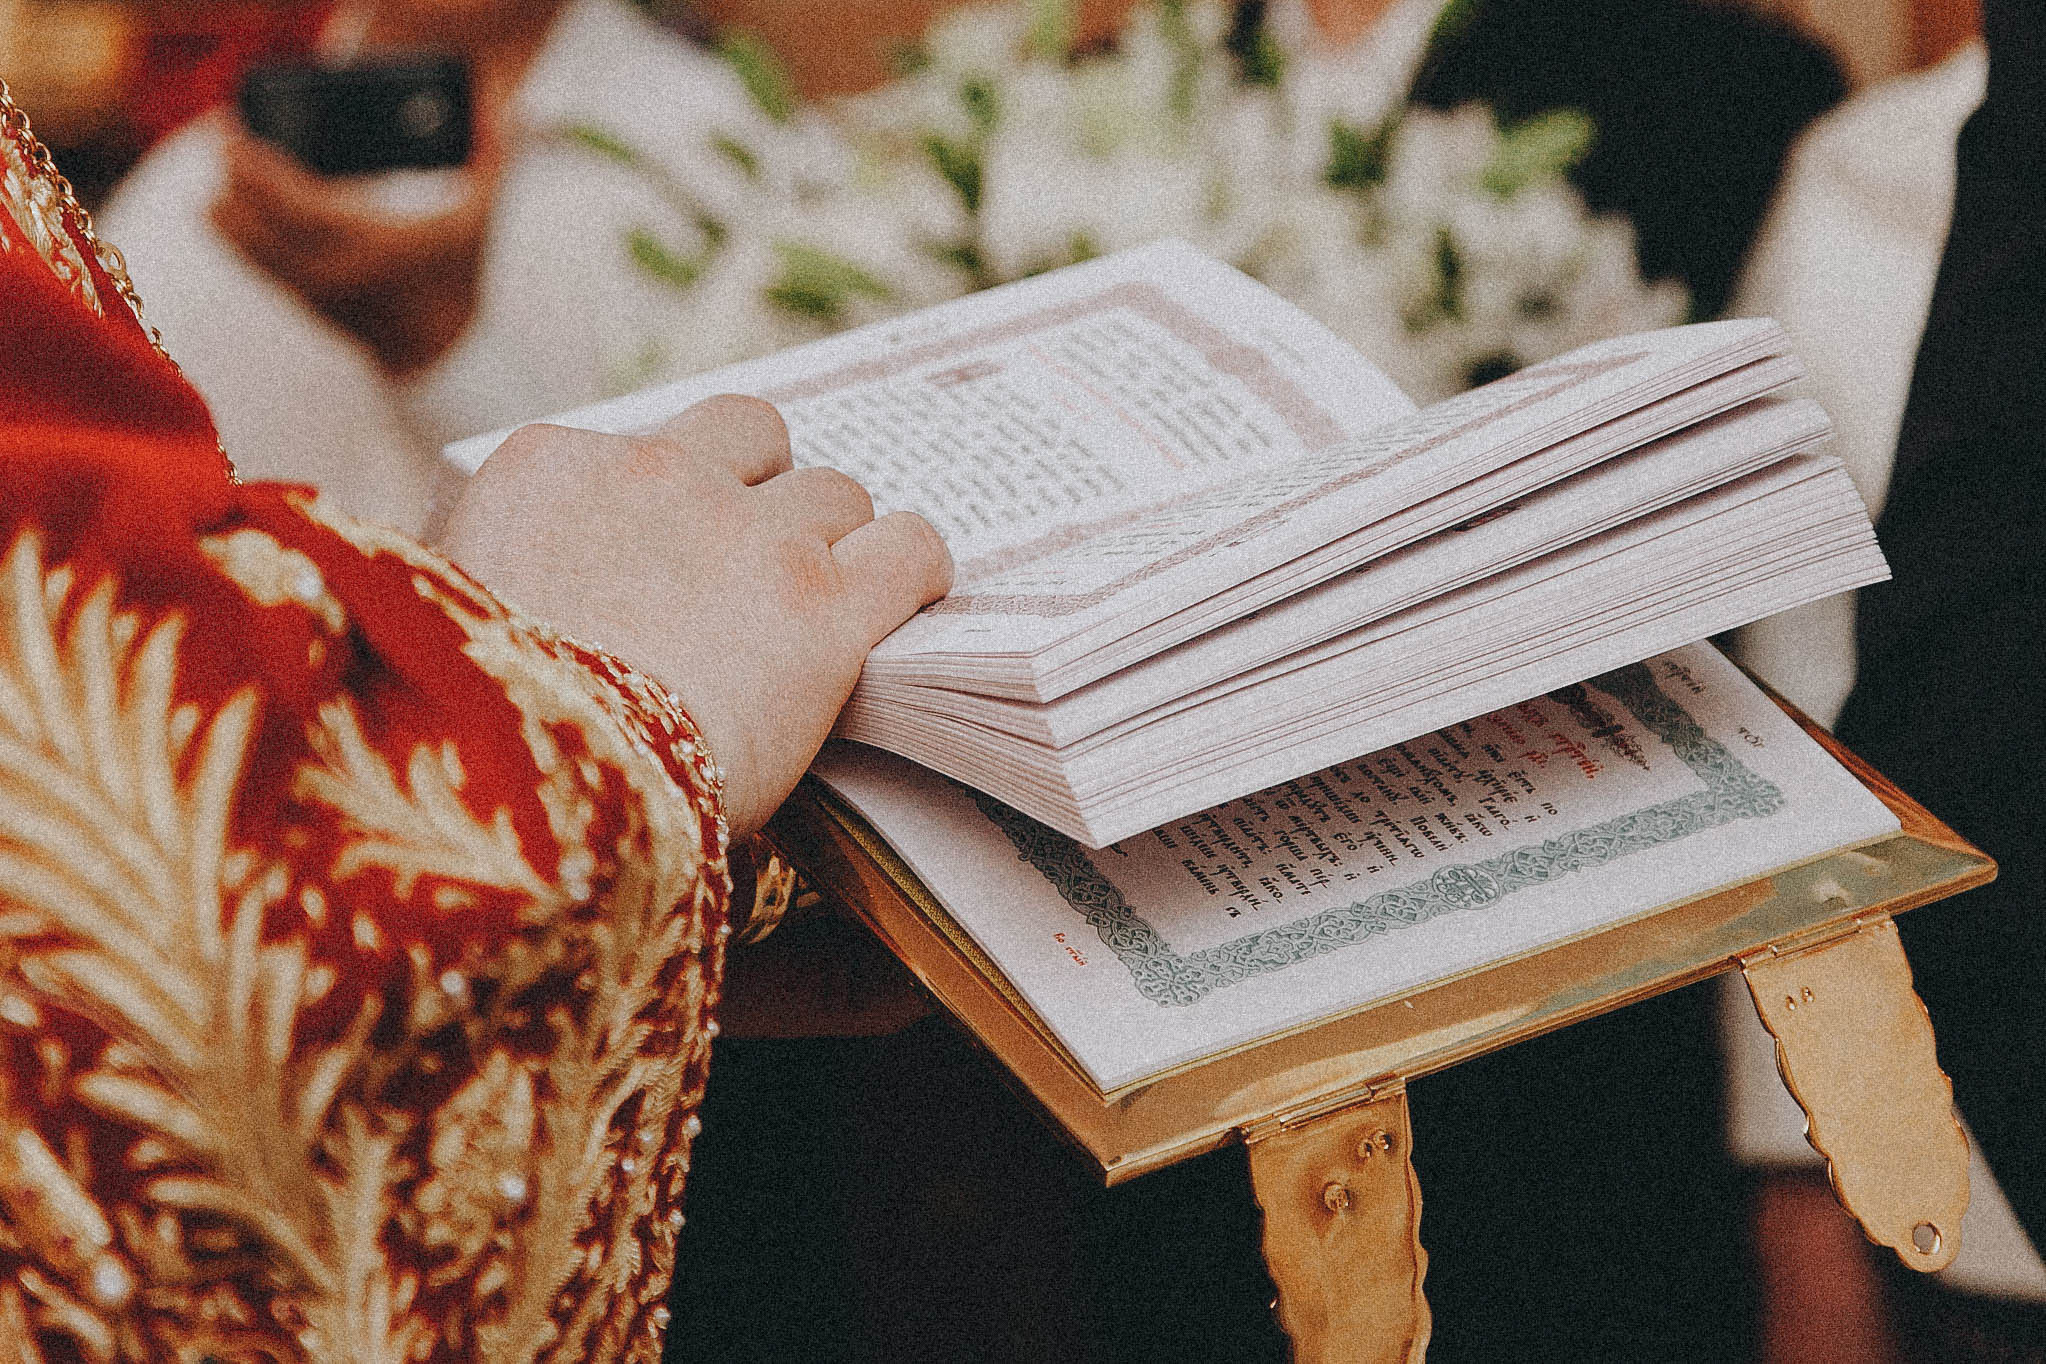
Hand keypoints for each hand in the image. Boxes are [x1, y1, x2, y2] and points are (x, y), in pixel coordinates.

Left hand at [211, 118, 502, 374]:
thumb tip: (508, 116)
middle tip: (224, 143)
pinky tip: (223, 214)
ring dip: (225, 213)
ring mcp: (313, 290)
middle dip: (232, 180)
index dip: (255, 166)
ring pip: (247, 248)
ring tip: (215, 182)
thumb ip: (496, 166)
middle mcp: (331, 269)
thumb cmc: (460, 278)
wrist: (445, 352)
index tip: (233, 135)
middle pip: (256, 221)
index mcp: (370, 242)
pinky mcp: (305, 304)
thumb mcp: (482, 220)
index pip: (293, 201)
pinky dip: (237, 238)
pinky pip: (256, 267)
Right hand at [435, 395, 953, 835]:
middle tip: (760, 569)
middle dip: (764, 491)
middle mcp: (654, 474)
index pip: (639, 446)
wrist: (530, 796)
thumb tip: (511, 597)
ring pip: (835, 492)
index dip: (669, 504)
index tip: (673, 558)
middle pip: (750, 440)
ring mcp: (750, 533)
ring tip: (825, 607)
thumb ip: (475, 581)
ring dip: (835, 542)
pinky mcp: (825, 605)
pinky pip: (911, 548)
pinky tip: (908, 598)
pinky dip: (915, 569)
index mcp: (547, 470)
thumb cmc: (465, 739)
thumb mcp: (435, 628)